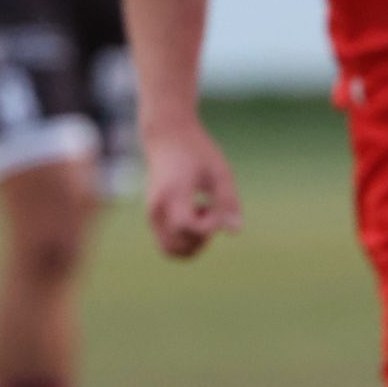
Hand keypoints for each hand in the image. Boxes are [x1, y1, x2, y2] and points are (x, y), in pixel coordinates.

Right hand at [142, 119, 242, 258]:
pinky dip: (185, 239)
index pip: (188, 226)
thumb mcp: (219, 170)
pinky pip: (167, 243)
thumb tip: (236, 231)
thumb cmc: (197, 151)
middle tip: (212, 212)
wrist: (167, 136)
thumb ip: (228, 200)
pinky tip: (194, 215)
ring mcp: (152, 214)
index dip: (209, 225)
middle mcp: (158, 208)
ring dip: (193, 243)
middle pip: (178, 246)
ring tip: (203, 215)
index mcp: (174, 193)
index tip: (217, 206)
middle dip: (202, 239)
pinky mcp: (152, 217)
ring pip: (170, 250)